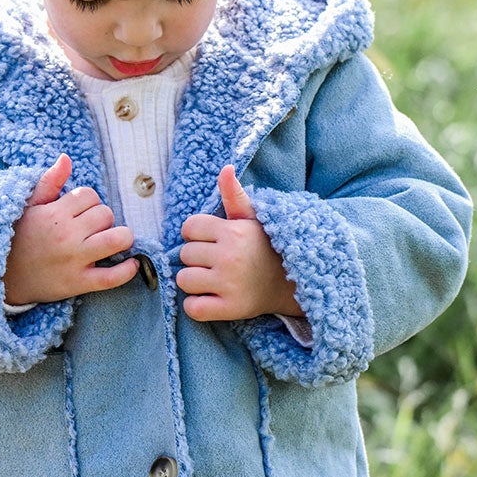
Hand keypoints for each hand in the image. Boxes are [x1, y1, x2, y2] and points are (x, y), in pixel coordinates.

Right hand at [3, 154, 137, 303]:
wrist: (3, 276)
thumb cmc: (19, 237)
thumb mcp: (29, 206)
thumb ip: (49, 181)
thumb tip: (66, 158)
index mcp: (55, 214)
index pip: (90, 195)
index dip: (89, 201)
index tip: (80, 212)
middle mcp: (67, 236)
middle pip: (106, 215)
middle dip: (102, 219)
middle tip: (89, 229)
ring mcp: (74, 261)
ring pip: (116, 239)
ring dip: (121, 237)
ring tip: (113, 240)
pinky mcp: (78, 283)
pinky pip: (112, 278)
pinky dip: (127, 270)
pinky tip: (131, 263)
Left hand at [177, 165, 303, 321]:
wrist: (293, 284)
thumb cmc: (266, 247)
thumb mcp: (253, 218)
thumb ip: (235, 195)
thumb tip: (225, 168)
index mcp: (232, 232)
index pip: (189, 228)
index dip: (195, 234)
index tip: (211, 241)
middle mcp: (229, 256)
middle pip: (184, 254)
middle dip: (196, 258)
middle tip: (216, 262)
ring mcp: (230, 284)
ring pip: (183, 280)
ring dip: (193, 282)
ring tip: (212, 280)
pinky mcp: (231, 308)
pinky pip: (193, 308)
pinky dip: (196, 306)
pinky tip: (211, 298)